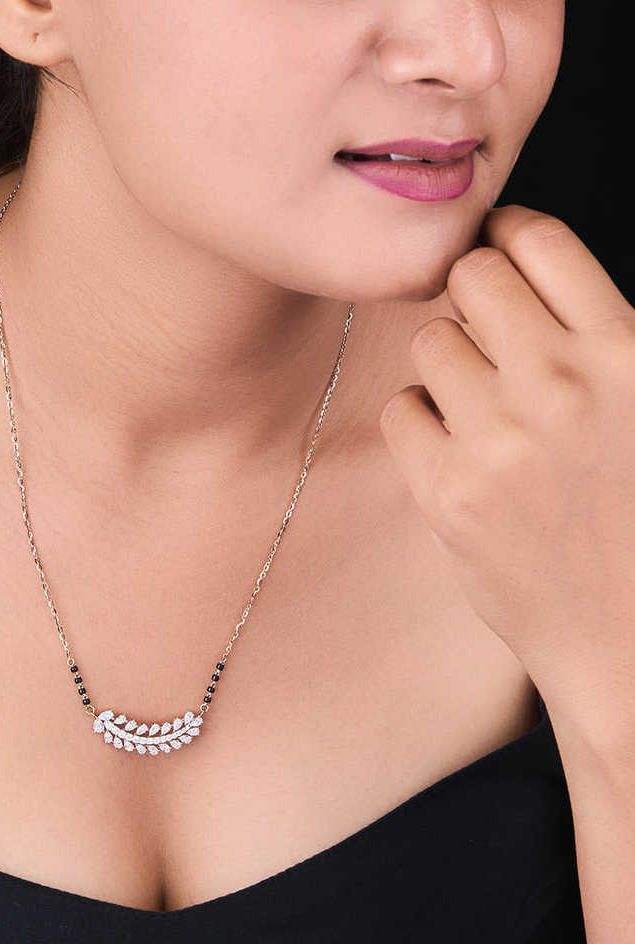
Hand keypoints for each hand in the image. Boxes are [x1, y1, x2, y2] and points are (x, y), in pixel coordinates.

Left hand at [378, 204, 634, 736]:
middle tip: (480, 325)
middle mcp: (563, 385)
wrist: (632, 639)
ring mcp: (501, 440)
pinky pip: (402, 409)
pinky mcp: (450, 493)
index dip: (508, 234)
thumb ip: (603, 340)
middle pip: (470, 276)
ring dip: (446, 360)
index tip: (496, 245)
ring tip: (477, 402)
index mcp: (628, 353)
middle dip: (469, 290)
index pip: (541, 242)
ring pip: (430, 341)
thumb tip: (535, 276)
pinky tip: (453, 447)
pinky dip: (420, 419)